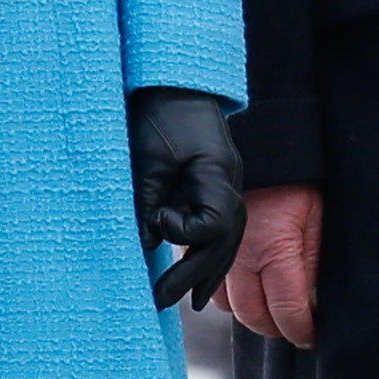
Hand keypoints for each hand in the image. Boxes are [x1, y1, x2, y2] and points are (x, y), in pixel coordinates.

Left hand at [127, 86, 245, 310]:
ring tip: (188, 299)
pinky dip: (210, 250)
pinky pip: (222, 225)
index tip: (157, 218)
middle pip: (225, 241)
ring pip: (229, 238)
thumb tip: (148, 244)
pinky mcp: (217, 180)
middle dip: (194, 273)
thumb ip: (149, 202)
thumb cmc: (159, 112)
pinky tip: (197, 270)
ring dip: (207, 269)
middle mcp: (231, 181)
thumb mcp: (147, 158)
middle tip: (160, 300)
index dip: (184, 233)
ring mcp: (229, 181)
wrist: (175, 78)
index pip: (214, 226)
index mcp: (218, 173)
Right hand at [216, 183, 322, 348]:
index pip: (287, 314)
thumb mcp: (318, 220)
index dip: (302, 331)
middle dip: (276, 327)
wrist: (263, 143)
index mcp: (275, 252)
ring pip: (227, 305)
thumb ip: (314, 265)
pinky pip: (209, 282)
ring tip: (270, 304)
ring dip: (250, 310)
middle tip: (293, 324)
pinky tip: (246, 283)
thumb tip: (315, 304)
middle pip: (253, 317)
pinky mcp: (201, 241)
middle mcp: (241, 258)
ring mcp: (216, 250)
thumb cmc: (296, 181)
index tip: (311, 335)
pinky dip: (226, 291)